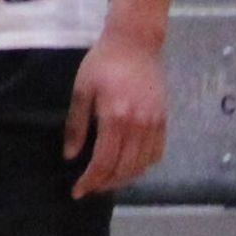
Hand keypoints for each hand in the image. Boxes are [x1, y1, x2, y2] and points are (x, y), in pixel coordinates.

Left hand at [66, 30, 169, 196]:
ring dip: (125, 179)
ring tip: (106, 182)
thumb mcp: (81, 91)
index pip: (104, 162)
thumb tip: (71, 156)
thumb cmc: (102, 64)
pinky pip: (157, 153)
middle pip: (125, 168)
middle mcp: (139, 125)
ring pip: (143, 165)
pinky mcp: (165, 119)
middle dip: (105, 184)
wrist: (135, 43)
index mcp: (115, 118)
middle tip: (90, 189)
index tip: (77, 192)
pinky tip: (130, 168)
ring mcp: (155, 123)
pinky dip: (143, 166)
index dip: (91, 181)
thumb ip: (76, 126)